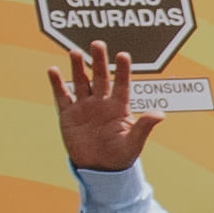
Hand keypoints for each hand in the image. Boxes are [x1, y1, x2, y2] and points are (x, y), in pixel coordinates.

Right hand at [48, 41, 161, 175]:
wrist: (99, 169)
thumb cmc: (121, 156)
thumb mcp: (134, 142)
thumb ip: (144, 127)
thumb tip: (160, 115)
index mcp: (119, 107)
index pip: (122, 84)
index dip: (123, 70)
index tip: (123, 55)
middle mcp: (102, 102)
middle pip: (100, 77)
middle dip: (99, 61)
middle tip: (97, 43)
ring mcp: (84, 106)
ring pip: (81, 82)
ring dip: (78, 67)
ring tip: (75, 52)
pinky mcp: (68, 115)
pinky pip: (62, 96)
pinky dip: (57, 83)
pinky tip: (53, 70)